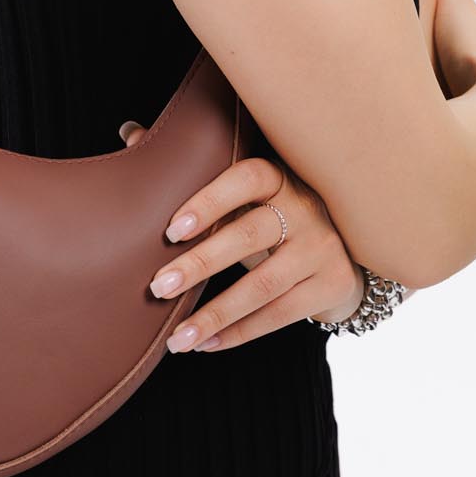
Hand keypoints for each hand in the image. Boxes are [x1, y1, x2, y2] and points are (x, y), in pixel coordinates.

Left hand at [118, 121, 406, 352]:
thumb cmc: (272, 212)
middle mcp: (306, 209)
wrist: (345, 247)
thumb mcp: (241, 191)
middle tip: (158, 287)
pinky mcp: (331, 286)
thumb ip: (189, 165)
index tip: (171, 230)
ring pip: (264, 285)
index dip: (210, 200)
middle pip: (251, 234)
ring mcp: (322, 249)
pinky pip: (279, 315)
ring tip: (176, 339)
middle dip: (201, 264)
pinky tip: (205, 344)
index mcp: (279, 177)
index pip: (247, 178)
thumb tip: (130, 132)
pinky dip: (239, 333)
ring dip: (215, 314)